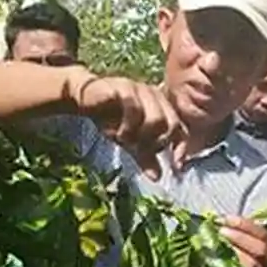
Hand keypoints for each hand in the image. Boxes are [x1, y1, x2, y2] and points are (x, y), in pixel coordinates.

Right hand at [69, 70, 185, 179]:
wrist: (86, 98)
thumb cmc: (111, 117)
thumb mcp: (130, 141)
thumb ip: (144, 156)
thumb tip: (157, 178)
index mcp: (163, 107)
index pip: (180, 129)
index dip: (180, 149)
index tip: (177, 167)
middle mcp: (156, 96)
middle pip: (171, 125)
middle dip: (156, 143)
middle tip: (138, 150)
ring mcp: (141, 90)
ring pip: (155, 119)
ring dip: (141, 136)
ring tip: (125, 140)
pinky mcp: (125, 87)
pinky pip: (134, 109)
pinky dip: (127, 126)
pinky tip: (117, 133)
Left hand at [219, 217, 266, 266]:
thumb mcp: (257, 258)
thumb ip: (243, 242)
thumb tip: (217, 224)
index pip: (262, 234)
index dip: (242, 225)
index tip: (223, 220)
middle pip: (260, 249)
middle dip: (238, 238)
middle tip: (219, 233)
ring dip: (234, 255)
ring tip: (216, 248)